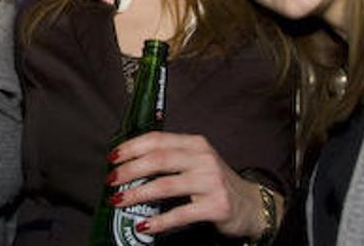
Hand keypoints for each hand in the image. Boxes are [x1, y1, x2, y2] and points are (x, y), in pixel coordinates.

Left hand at [107, 131, 275, 238]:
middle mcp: (203, 159)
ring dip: (137, 193)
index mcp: (195, 144)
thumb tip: (129, 162)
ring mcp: (210, 182)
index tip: (113, 156)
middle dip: (129, 169)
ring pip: (165, 185)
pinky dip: (159, 221)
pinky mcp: (215, 206)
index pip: (158, 139)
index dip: (132, 147)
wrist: (251, 205)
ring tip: (120, 200)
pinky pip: (180, 214)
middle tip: (112, 179)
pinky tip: (144, 225)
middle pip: (158, 159)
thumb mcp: (196, 162)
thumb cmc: (214, 183)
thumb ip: (170, 157)